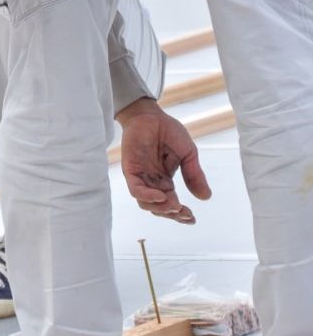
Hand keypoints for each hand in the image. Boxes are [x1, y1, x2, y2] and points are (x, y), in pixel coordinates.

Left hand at [117, 98, 211, 223]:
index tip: (192, 219)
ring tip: (174, 207)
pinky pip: (135, 189)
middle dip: (172, 214)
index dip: (180, 214)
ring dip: (160, 208)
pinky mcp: (130, 170)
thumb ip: (194, 174)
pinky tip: (160, 197)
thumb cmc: (167, 132)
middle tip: (185, 214)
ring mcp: (140, 177)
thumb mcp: (187, 154)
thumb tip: (206, 197)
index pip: (171, 203)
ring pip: (145, 202)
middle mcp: (151, 182)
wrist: (151, 115)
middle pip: (158, 207)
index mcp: (164, 181)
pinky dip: (147, 196)